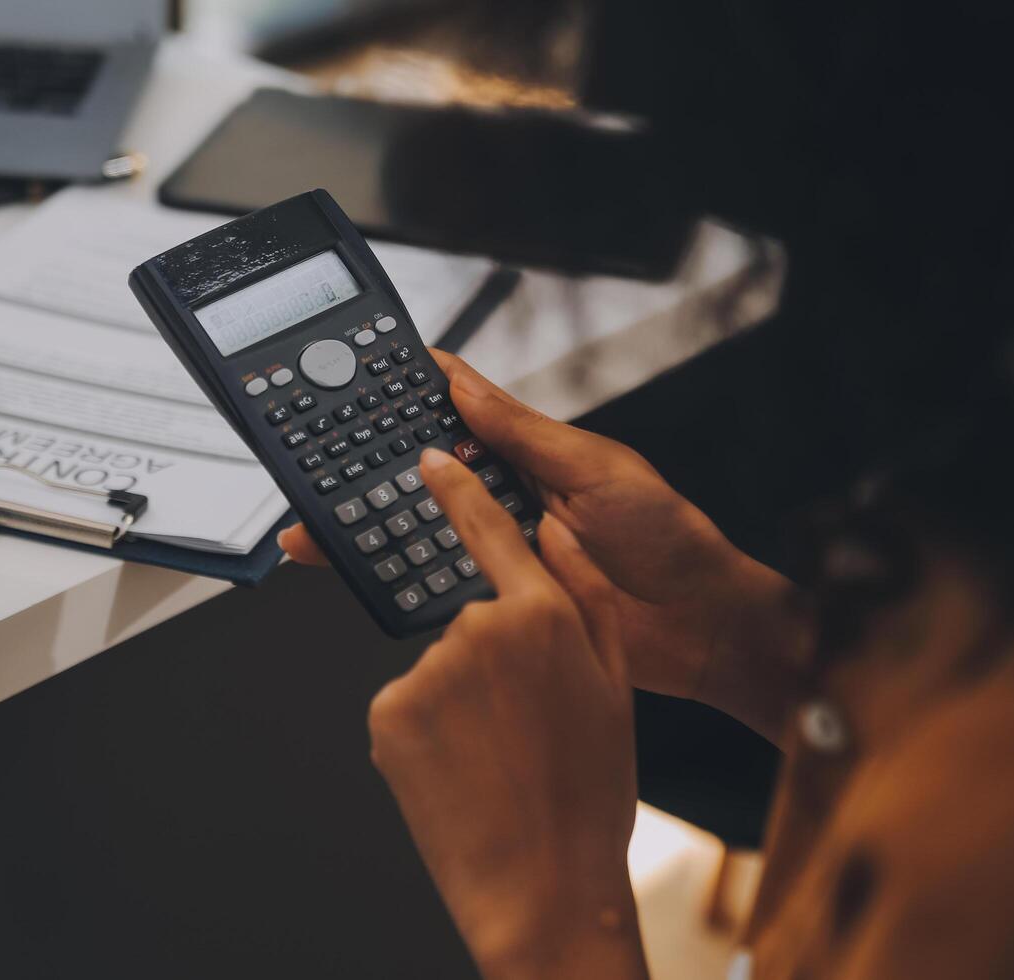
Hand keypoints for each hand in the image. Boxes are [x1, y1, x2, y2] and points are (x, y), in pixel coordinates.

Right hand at [279, 350, 807, 740]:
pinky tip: (359, 572)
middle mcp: (510, 502)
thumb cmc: (669, 541)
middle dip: (368, 470)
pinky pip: (437, 588)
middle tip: (312, 461)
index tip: (359, 378)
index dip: (411, 398)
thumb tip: (465, 386)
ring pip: (420, 533)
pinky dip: (394, 580)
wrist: (701, 632)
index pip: (459, 416)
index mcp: (532, 458)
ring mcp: (501, 554)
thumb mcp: (598, 472)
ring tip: (315, 524)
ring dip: (369, 526)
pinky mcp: (498, 605)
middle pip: (424, 477)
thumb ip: (525, 435)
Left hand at [366, 448, 647, 979]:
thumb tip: (556, 533)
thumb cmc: (590, 793)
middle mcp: (479, 630)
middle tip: (521, 729)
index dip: (456, 491)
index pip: (488, 530)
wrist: (542, 885)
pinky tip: (462, 772)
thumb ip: (587, 596)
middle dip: (487, 663)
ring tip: (498, 761)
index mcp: (543, 615)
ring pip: (438, 669)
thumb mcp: (614, 687)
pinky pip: (408, 707)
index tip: (430, 460)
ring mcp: (428, 670)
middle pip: (468, 620)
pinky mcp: (389, 711)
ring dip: (459, 704)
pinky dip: (428, 735)